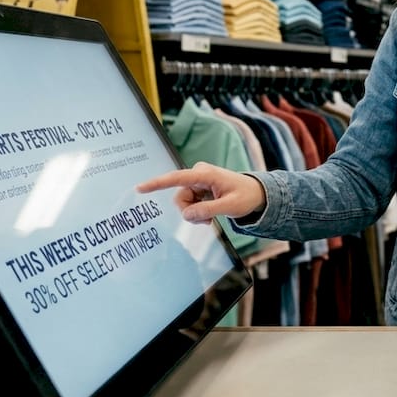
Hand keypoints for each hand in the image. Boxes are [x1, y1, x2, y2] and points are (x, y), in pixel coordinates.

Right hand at [136, 162, 266, 223]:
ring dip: (194, 214)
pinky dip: (197, 212)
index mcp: (206, 174)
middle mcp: (198, 174)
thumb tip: (187, 215)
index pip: (177, 178)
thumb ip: (208, 210)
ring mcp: (198, 181)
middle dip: (189, 212)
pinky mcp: (198, 188)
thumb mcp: (230, 206)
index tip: (140, 188)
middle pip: (180, 198)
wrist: (256, 193)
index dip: (157, 183)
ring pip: (183, 203)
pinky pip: (189, 203)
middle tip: (207, 221)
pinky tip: (209, 213)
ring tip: (211, 218)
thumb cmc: (246, 196)